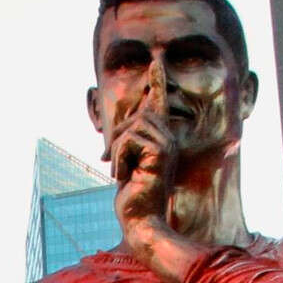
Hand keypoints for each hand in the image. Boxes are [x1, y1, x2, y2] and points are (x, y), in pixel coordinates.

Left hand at [110, 72, 178, 253]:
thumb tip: (126, 122)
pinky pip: (128, 140)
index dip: (158, 82)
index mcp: (162, 140)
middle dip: (119, 137)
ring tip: (122, 172)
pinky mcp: (160, 153)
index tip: (156, 61)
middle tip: (113, 163)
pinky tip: (124, 176)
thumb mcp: (127, 162)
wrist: (140, 220)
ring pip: (131, 127)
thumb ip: (128, 141)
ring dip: (118, 150)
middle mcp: (169, 140)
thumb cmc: (133, 196)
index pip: (160, 105)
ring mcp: (167, 146)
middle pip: (137, 115)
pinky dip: (119, 158)